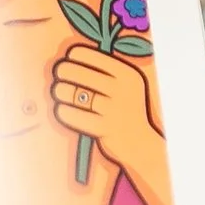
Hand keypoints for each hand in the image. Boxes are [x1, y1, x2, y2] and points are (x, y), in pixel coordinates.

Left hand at [51, 42, 173, 204]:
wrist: (145, 150)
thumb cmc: (128, 116)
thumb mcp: (122, 88)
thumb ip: (99, 71)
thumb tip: (65, 58)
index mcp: (125, 72)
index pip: (84, 54)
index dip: (69, 59)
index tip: (67, 66)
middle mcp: (119, 88)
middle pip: (71, 70)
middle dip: (60, 76)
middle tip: (60, 83)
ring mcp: (110, 108)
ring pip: (66, 91)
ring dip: (58, 94)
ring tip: (62, 99)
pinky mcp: (102, 129)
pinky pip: (69, 114)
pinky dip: (63, 113)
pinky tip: (66, 114)